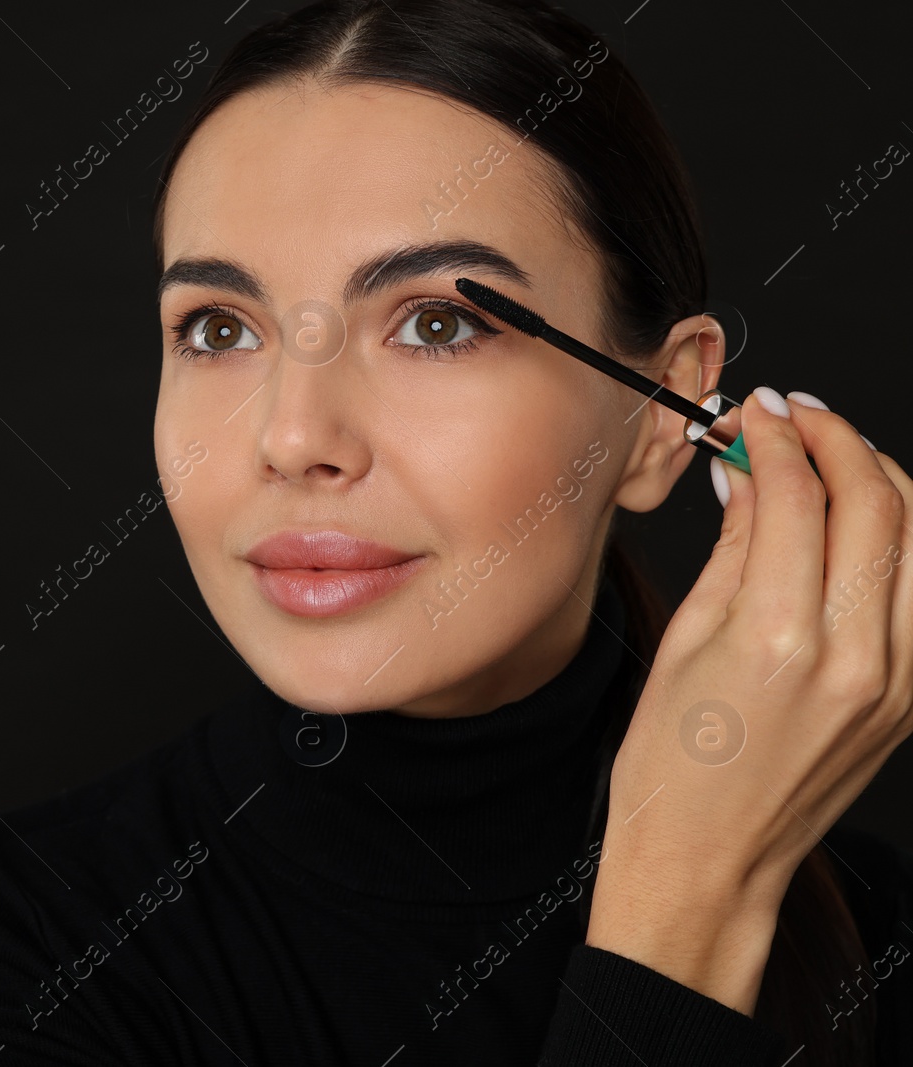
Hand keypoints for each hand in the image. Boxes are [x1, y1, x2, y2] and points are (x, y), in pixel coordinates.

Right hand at [587, 387, 912, 1013]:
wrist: (706, 860)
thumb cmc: (671, 768)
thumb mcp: (683, 643)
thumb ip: (731, 549)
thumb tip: (749, 477)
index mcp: (775, 639)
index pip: (794, 496)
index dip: (776, 436)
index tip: (757, 413)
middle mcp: (852, 656)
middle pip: (874, 503)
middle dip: (836, 440)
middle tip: (797, 417)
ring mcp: (895, 680)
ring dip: (880, 480)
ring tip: (834, 458)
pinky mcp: (911, 698)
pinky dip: (899, 540)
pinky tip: (859, 523)